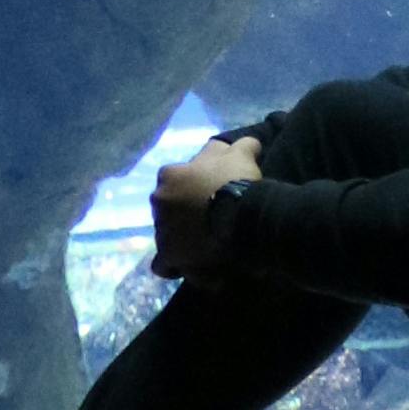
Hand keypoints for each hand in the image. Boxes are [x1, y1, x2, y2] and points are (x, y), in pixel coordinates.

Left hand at [150, 133, 262, 273]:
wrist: (240, 216)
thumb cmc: (236, 182)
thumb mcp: (242, 156)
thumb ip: (242, 147)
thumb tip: (250, 142)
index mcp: (169, 175)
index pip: (174, 182)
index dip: (192, 190)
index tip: (209, 198)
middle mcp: (158, 199)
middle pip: (168, 210)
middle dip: (182, 217)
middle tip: (208, 223)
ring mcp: (160, 228)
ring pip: (167, 236)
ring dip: (181, 241)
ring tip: (204, 248)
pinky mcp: (167, 254)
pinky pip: (163, 264)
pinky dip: (174, 266)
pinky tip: (190, 267)